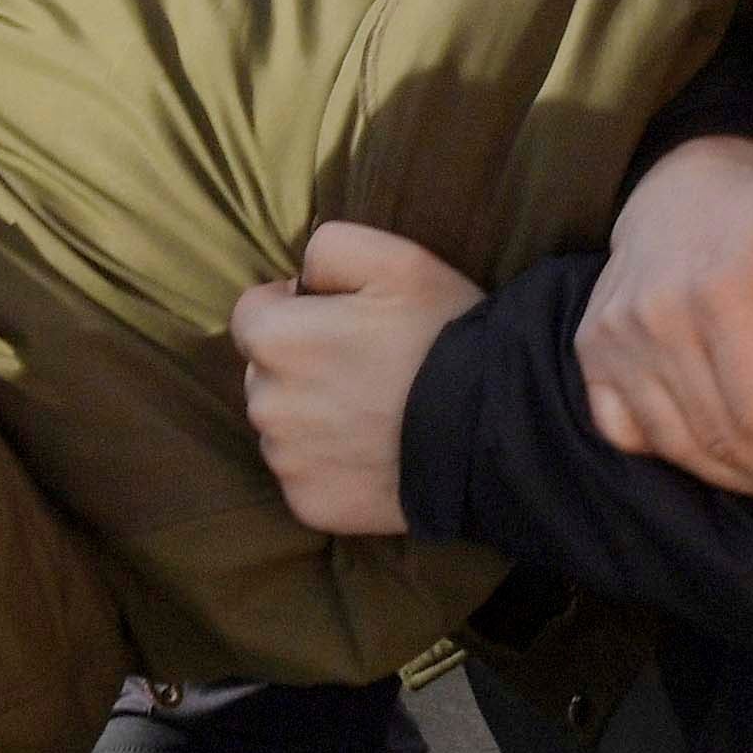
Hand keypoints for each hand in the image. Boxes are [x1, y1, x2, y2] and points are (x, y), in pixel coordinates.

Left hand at [234, 222, 486, 536]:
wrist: (498, 430)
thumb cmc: (446, 337)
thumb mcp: (397, 260)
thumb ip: (330, 248)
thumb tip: (299, 279)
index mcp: (275, 340)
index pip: (253, 314)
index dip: (296, 310)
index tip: (343, 320)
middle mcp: (267, 404)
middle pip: (265, 373)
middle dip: (301, 365)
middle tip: (367, 368)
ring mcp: (288, 461)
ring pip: (283, 427)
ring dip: (313, 417)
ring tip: (377, 412)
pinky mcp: (311, 505)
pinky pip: (306, 475)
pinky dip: (331, 466)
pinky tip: (377, 453)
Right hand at [578, 136, 752, 502]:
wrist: (678, 186)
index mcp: (722, 288)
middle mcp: (656, 318)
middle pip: (729, 443)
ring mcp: (613, 340)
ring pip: (684, 451)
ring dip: (748, 479)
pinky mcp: (590, 354)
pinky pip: (629, 437)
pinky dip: (682, 460)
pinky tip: (727, 455)